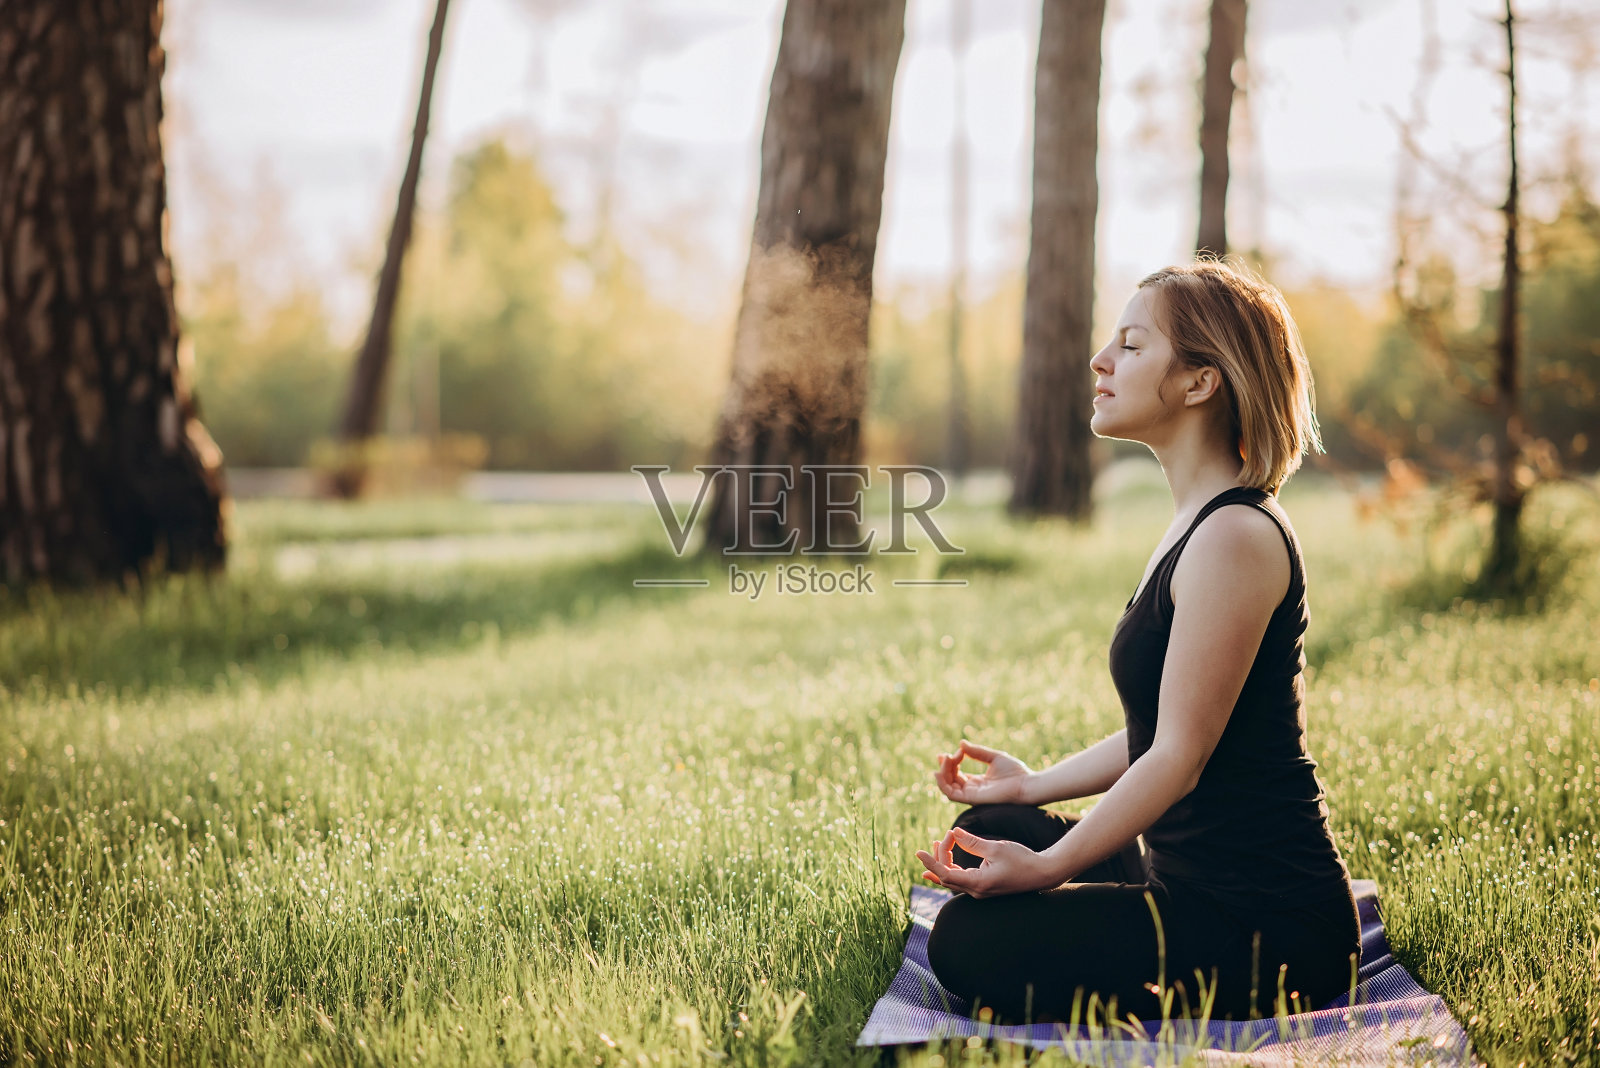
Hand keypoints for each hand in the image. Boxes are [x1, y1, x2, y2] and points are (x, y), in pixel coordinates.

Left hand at [915, 827, 1059, 898]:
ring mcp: (980, 891)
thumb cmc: (1022, 859)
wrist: (1043, 873)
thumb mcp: (996, 848)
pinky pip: (961, 880)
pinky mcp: (984, 887)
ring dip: (944, 862)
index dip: (930, 863)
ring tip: (938, 843)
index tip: (918, 852)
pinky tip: (944, 861)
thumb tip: (954, 833)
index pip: (945, 875)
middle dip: (939, 856)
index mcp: (979, 883)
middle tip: (944, 836)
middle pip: (947, 876)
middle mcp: (977, 891)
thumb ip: (972, 842)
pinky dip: (951, 868)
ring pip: (953, 879)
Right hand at [933, 739, 1031, 804]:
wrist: (1026, 785)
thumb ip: (977, 752)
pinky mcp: (972, 799)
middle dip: (945, 766)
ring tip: (945, 759)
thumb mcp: (994, 757)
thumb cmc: (1015, 772)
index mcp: (978, 782)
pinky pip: (951, 794)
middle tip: (945, 755)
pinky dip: (943, 783)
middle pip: (950, 780)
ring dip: (943, 773)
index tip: (959, 750)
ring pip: (948, 787)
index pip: (957, 774)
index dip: (953, 762)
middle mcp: (973, 790)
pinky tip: (940, 771)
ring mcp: (972, 795)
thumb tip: (961, 743)